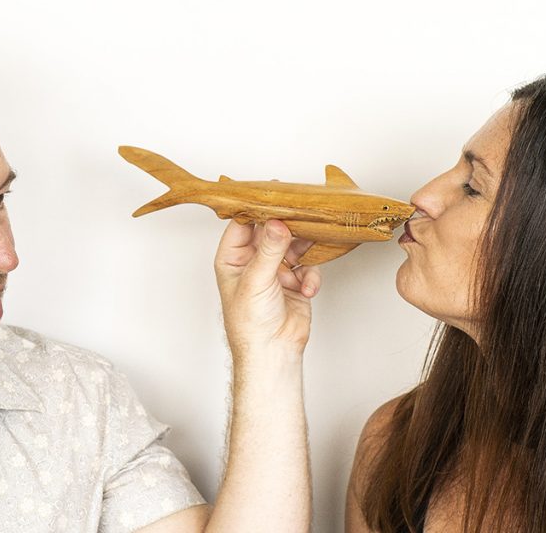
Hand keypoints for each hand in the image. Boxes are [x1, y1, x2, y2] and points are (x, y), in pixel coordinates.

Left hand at [214, 219, 321, 361]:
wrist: (272, 352)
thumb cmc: (250, 323)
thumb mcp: (257, 280)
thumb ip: (269, 249)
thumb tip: (277, 222)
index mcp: (232, 258)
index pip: (242, 224)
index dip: (257, 209)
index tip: (275, 194)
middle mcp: (253, 262)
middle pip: (271, 232)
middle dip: (287, 226)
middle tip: (303, 213)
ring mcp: (275, 271)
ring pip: (293, 246)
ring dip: (303, 249)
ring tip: (312, 246)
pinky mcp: (295, 282)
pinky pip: (308, 267)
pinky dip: (311, 276)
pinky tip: (307, 288)